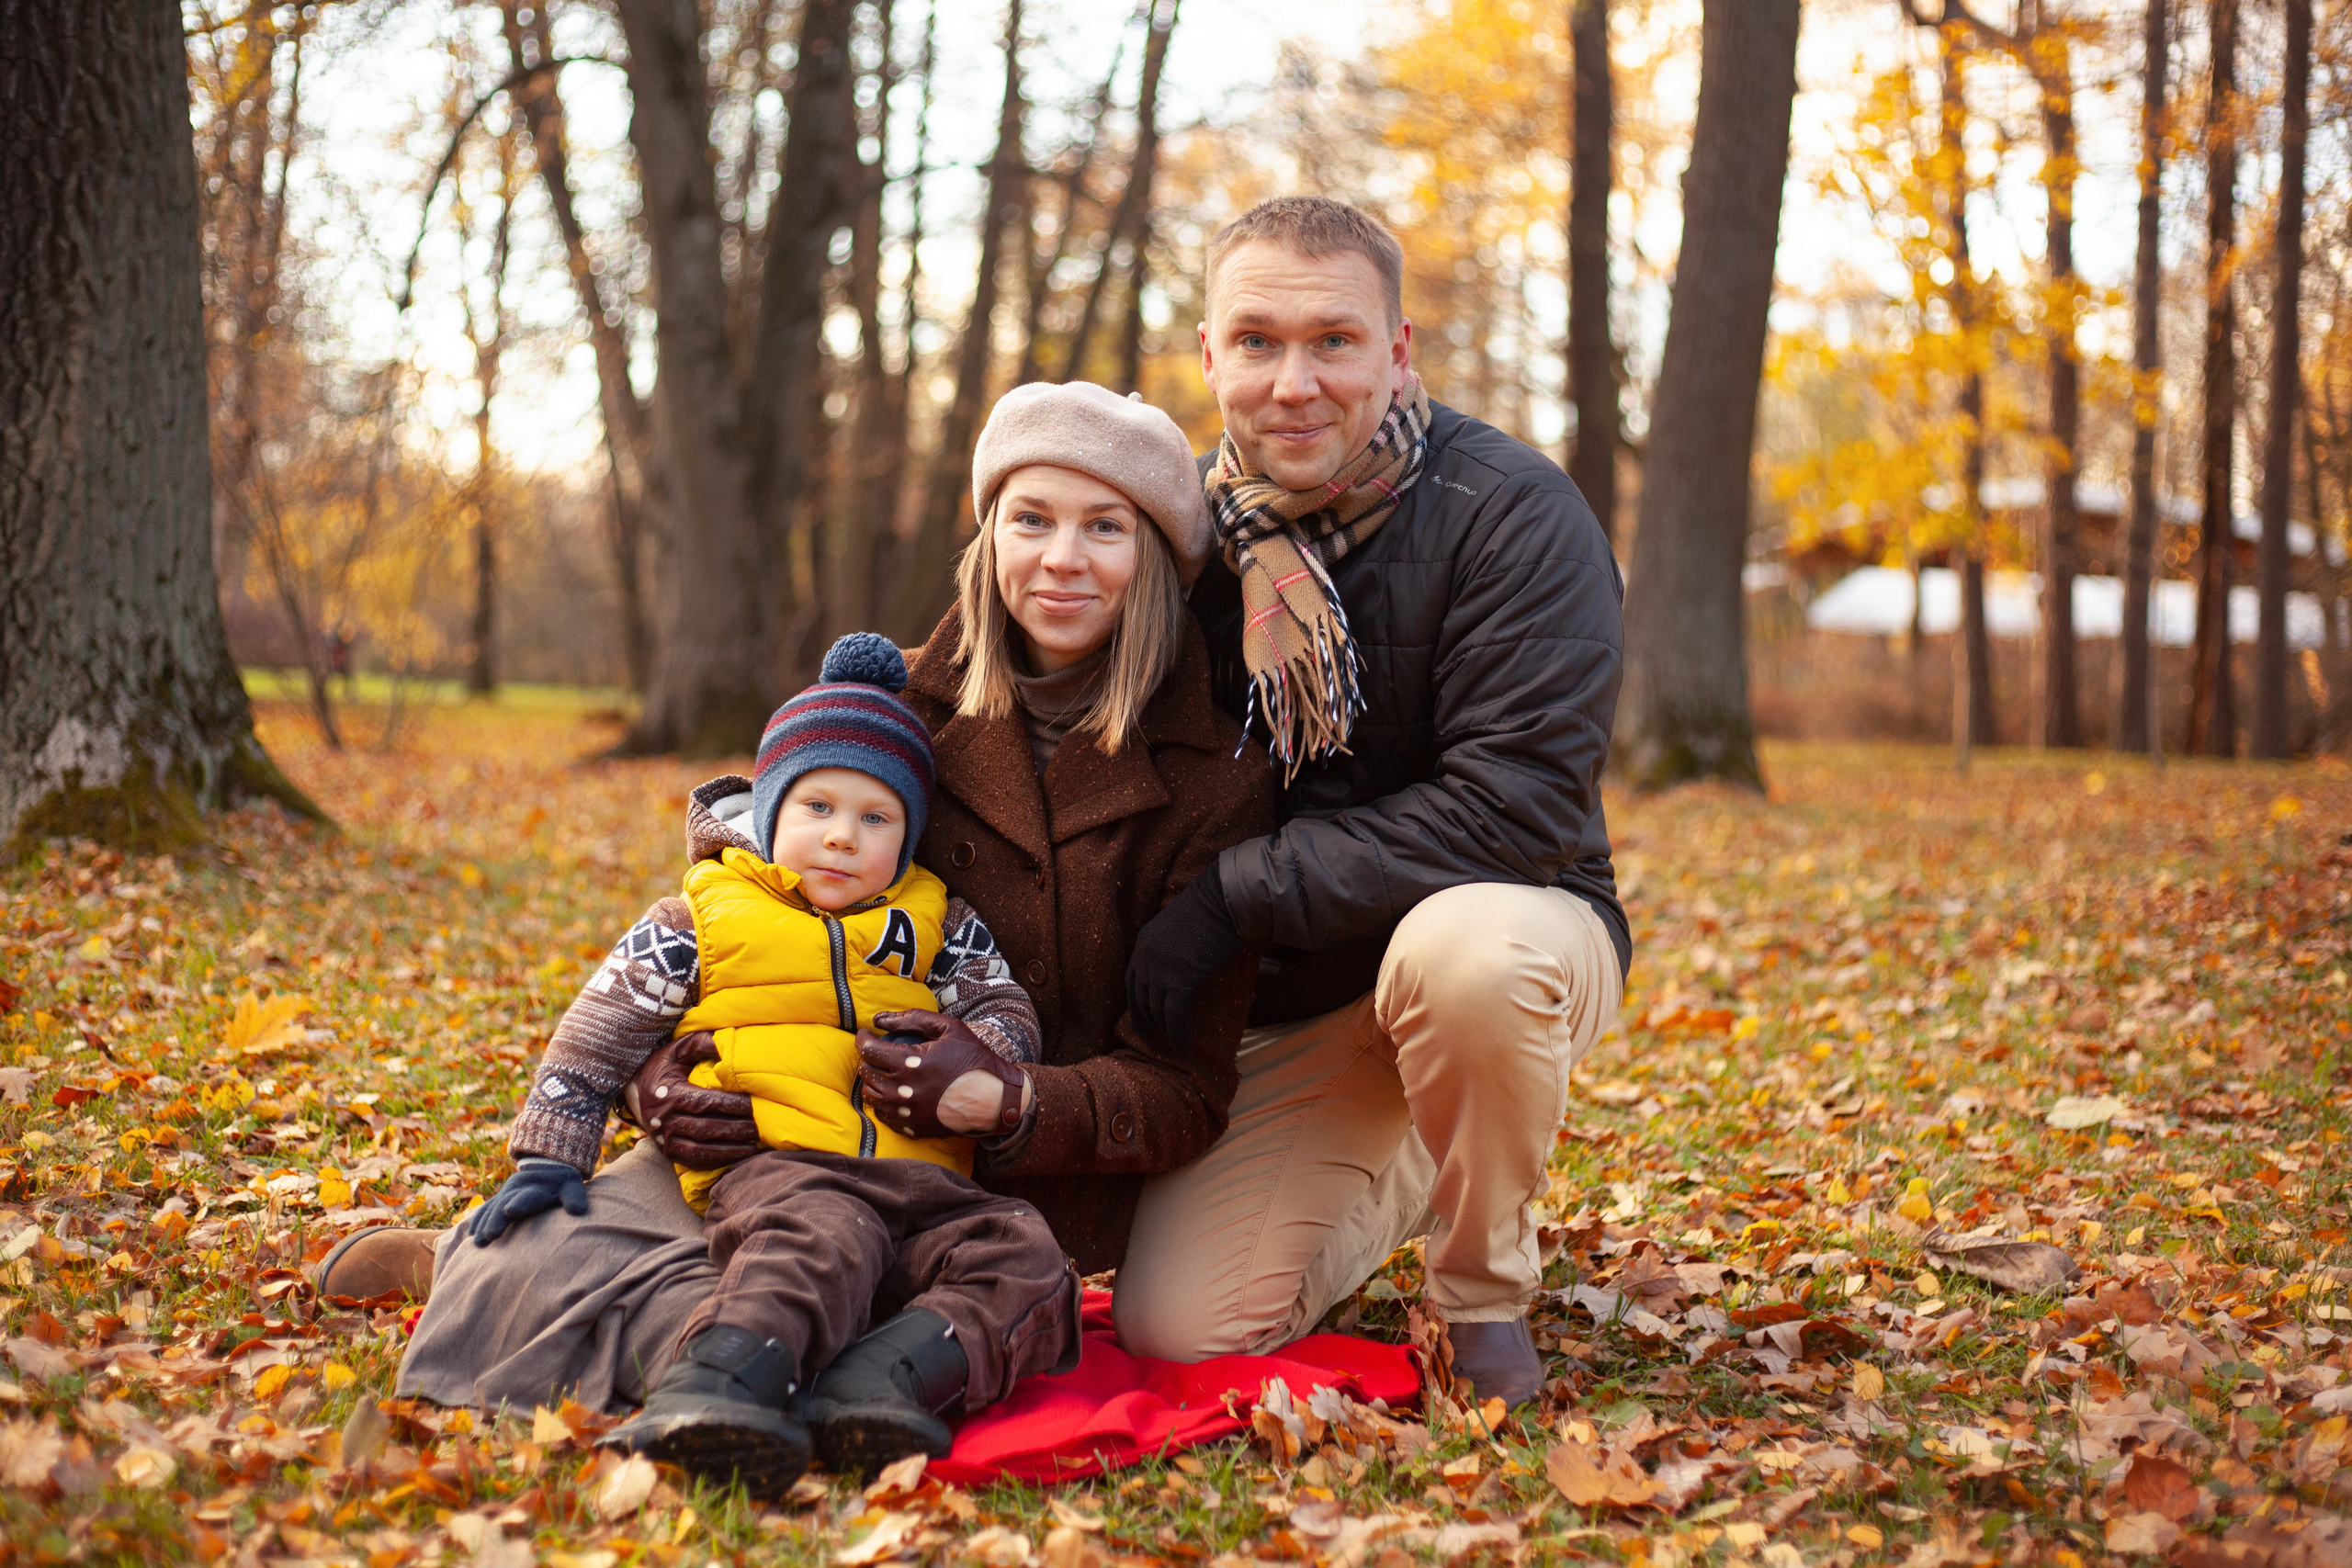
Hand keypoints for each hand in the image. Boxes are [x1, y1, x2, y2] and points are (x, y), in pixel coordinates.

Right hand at [469, 1158, 587, 1244]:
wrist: (547, 1168)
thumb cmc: (563, 1185)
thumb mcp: (572, 1187)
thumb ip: (574, 1197)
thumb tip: (578, 1210)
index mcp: (538, 1186)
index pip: (529, 1196)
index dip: (521, 1203)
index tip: (510, 1211)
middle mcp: (518, 1189)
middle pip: (505, 1205)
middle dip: (496, 1219)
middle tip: (490, 1235)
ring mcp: (506, 1194)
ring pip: (492, 1209)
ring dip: (484, 1224)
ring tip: (478, 1242)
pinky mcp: (499, 1199)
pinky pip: (485, 1210)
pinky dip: (477, 1221)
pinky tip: (471, 1235)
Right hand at [626, 1030, 760, 1169]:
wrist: (631, 1090)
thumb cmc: (661, 1066)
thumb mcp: (677, 1050)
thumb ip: (701, 1043)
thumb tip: (726, 1044)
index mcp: (669, 1094)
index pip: (706, 1103)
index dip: (731, 1105)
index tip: (754, 1106)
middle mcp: (665, 1119)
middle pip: (706, 1128)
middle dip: (736, 1130)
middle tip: (760, 1129)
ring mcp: (664, 1138)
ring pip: (700, 1149)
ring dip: (729, 1150)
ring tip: (753, 1147)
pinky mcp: (666, 1151)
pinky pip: (693, 1160)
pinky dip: (715, 1161)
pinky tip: (735, 1157)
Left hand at [857, 1011, 1028, 1139]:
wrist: (994, 1098)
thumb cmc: (973, 1059)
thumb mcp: (950, 1029)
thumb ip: (913, 1019)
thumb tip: (880, 1019)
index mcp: (909, 1063)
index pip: (868, 1050)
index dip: (862, 1038)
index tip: (867, 1033)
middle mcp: (902, 1089)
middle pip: (866, 1073)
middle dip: (867, 1058)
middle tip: (877, 1051)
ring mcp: (907, 1111)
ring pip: (871, 1096)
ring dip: (872, 1081)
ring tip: (883, 1072)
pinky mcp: (913, 1127)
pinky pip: (884, 1116)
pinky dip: (883, 1103)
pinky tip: (894, 1093)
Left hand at [1125, 873, 1239, 1049]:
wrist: (1226, 900)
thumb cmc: (1213, 907)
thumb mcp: (1180, 925)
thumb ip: (1173, 946)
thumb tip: (1182, 965)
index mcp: (1143, 943)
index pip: (1132, 981)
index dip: (1136, 1003)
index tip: (1141, 1018)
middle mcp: (1145, 959)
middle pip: (1140, 999)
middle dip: (1146, 1021)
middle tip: (1153, 1038)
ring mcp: (1160, 972)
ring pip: (1157, 1012)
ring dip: (1165, 1031)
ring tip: (1173, 1045)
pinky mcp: (1180, 983)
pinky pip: (1175, 1018)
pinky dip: (1179, 1035)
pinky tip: (1184, 1048)